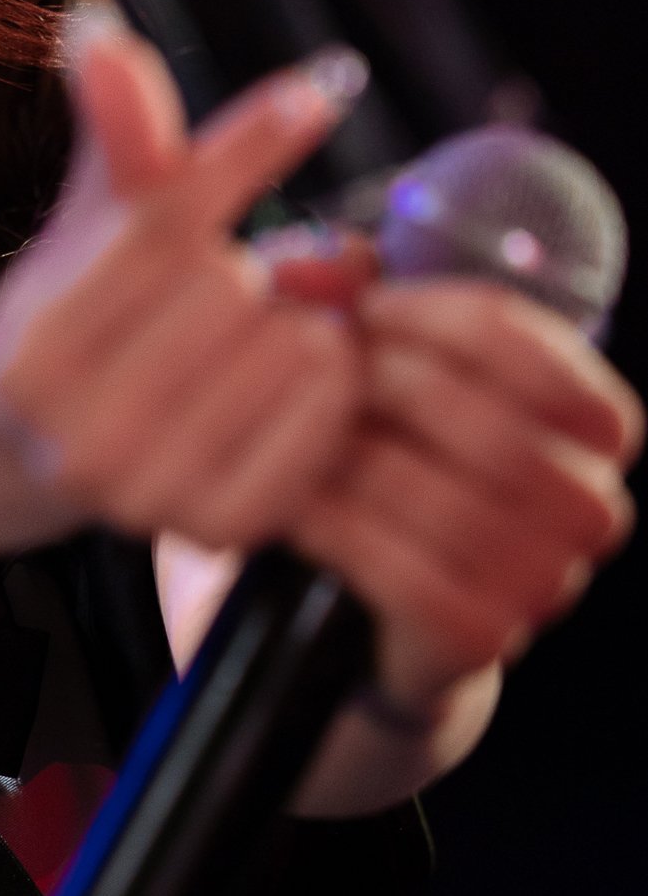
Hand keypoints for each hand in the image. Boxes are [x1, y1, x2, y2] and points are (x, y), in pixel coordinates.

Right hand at [0, 22, 367, 547]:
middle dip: (252, 264)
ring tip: (262, 329)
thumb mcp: (91, 216)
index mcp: (33, 346)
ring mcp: (144, 493)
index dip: (248, 147)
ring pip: (290, 347)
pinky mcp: (214, 529)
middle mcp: (75, 432)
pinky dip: (331, 382)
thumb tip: (96, 28)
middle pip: (234, 284)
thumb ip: (112, 133)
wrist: (40, 453)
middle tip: (246, 276)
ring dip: (301, 321)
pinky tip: (297, 372)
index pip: (166, 221)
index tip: (320, 89)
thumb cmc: (84, 309)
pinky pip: (325, 419)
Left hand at [291, 278, 641, 713]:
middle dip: (389, 388)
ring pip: (447, 505)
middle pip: (492, 428)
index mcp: (598, 422)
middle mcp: (594, 504)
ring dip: (356, 461)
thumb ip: (362, 293)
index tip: (364, 306)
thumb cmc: (396, 445)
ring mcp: (548, 579)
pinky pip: (408, 577)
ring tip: (296, 435)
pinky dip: (341, 532)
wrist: (390, 591)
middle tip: (316, 372)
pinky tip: (297, 504)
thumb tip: (327, 261)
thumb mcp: (390, 356)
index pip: (532, 348)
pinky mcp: (486, 635)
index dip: (436, 316)